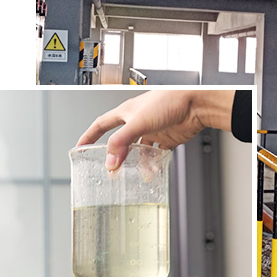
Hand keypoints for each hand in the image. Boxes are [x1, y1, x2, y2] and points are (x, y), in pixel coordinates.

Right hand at [77, 90, 234, 169]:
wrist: (195, 103)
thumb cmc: (169, 101)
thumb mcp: (138, 121)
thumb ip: (122, 141)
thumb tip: (110, 160)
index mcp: (126, 112)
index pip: (101, 125)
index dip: (89, 136)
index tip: (80, 147)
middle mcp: (138, 121)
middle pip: (121, 141)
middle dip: (114, 155)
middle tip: (110, 169)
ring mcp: (153, 130)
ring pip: (139, 150)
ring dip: (135, 162)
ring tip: (132, 175)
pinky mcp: (167, 138)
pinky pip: (156, 154)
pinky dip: (153, 163)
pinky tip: (151, 171)